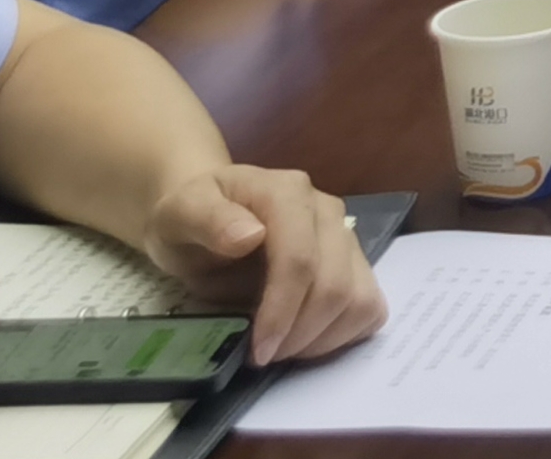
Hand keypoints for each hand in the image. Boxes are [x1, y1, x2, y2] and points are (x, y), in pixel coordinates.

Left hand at [142, 168, 384, 366]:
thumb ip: (209, 220)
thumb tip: (249, 237)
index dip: (282, 310)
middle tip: (261, 356)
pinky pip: (369, 306)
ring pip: (360, 299)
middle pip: (336, 285)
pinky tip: (305, 338)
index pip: (300, 258)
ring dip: (322, 338)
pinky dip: (343, 334)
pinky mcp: (354, 261)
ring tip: (281, 348)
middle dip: (299, 334)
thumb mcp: (181, 213)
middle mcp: (327, 211)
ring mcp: (345, 237)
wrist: (203, 210)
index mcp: (287, 194)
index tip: (258, 351)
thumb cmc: (188, 216)